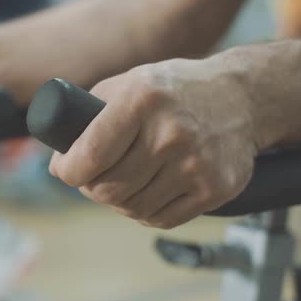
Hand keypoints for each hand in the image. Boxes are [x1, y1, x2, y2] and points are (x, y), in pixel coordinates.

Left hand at [49, 59, 258, 228]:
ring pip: (131, 208)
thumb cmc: (174, 91)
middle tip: (91, 178)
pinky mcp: (214, 189)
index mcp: (142, 100)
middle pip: (107, 189)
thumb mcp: (130, 81)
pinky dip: (144, 211)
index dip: (67, 171)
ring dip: (117, 201)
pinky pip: (160, 219)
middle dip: (90, 187)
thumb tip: (60, 151)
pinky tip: (146, 190)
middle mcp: (170, 133)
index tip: (64, 170)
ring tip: (121, 182)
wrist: (241, 98)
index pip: (89, 155)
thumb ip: (91, 111)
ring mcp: (195, 164)